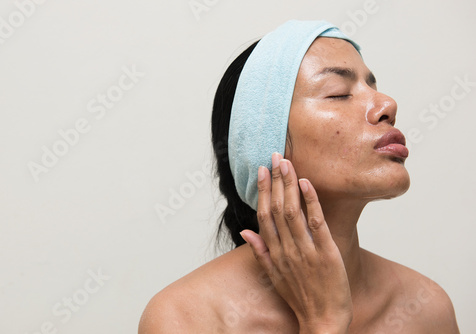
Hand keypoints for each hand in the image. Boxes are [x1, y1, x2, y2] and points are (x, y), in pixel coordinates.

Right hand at [240, 153, 352, 333]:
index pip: (264, 215)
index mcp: (273, 253)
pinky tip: (307, 184)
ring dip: (289, 185)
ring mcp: (306, 250)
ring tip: (287, 163)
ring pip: (293, 211)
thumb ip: (259, 251)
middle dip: (275, 180)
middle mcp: (286, 249)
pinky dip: (311, 202)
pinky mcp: (326, 253)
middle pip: (277, 208)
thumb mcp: (274, 276)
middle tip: (275, 157)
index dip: (262, 191)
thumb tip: (245, 230)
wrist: (323, 321)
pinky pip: (316, 223)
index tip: (262, 171)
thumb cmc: (299, 298)